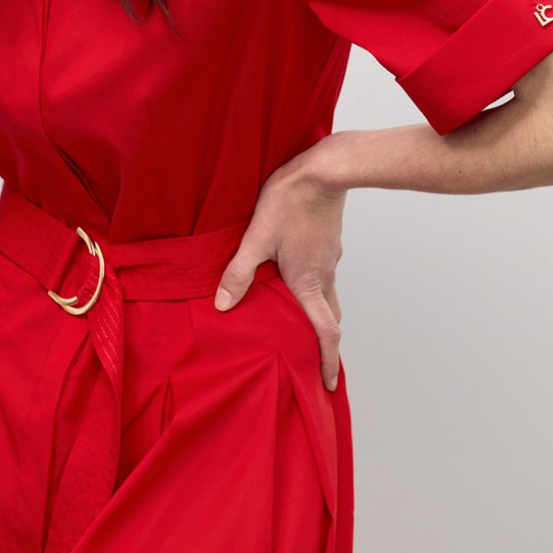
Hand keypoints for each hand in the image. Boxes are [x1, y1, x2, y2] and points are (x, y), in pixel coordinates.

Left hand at [214, 148, 346, 390]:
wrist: (325, 169)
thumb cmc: (290, 201)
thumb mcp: (257, 237)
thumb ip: (239, 272)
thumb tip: (222, 306)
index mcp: (308, 281)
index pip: (325, 332)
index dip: (328, 361)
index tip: (328, 383)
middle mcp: (325, 273)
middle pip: (330, 317)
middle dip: (325, 343)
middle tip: (316, 359)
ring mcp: (330, 256)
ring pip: (328, 294)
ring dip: (319, 312)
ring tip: (300, 320)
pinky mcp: (329, 241)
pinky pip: (325, 272)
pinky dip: (315, 286)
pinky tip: (295, 274)